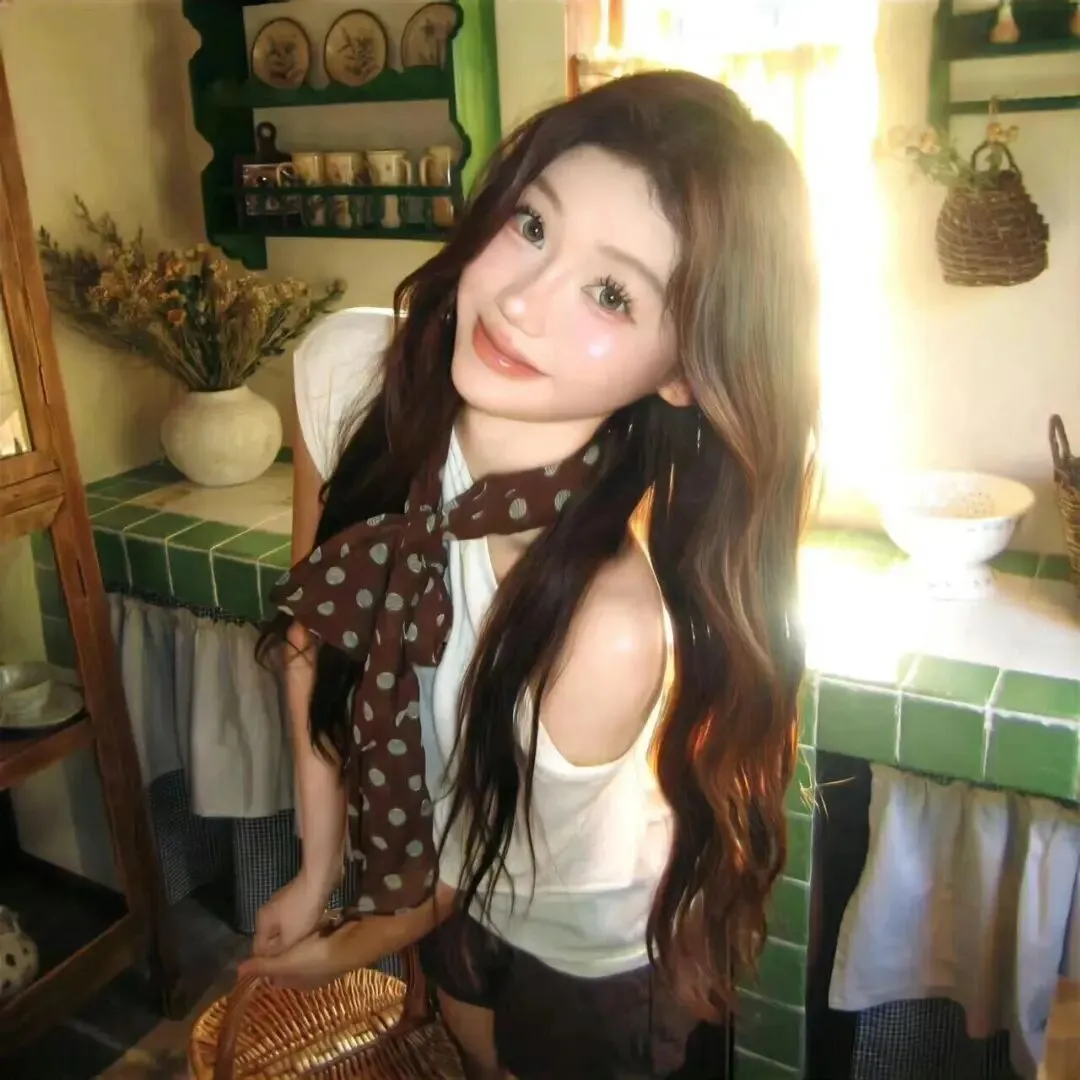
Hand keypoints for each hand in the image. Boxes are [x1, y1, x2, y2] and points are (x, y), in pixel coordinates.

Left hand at [238, 918, 380, 990]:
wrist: (350, 943)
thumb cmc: (315, 957)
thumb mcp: (284, 963)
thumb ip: (262, 966)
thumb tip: (237, 972)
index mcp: (300, 983)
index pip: (279, 975)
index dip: (269, 962)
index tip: (262, 945)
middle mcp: (312, 975)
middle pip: (292, 960)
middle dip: (285, 947)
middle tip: (276, 929)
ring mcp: (326, 957)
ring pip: (305, 946)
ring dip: (300, 936)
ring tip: (291, 920)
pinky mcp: (335, 941)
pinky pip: (319, 935)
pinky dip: (315, 927)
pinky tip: (311, 917)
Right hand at [251, 873, 329, 958]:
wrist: (319, 881)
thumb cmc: (302, 912)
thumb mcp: (289, 939)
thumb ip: (275, 953)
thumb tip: (266, 964)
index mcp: (261, 922)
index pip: (258, 949)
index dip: (268, 962)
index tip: (282, 971)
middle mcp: (267, 912)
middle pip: (271, 938)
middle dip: (282, 949)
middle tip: (295, 960)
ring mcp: (282, 903)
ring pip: (284, 928)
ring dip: (293, 937)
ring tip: (305, 947)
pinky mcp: (296, 897)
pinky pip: (295, 919)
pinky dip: (301, 926)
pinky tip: (311, 930)